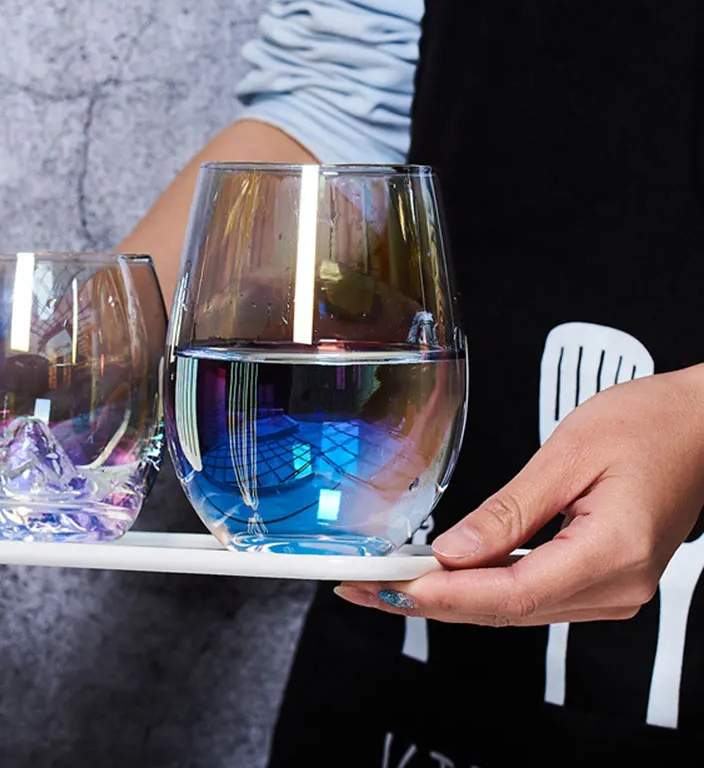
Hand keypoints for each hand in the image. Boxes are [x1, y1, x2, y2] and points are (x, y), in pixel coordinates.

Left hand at [335, 365, 703, 625]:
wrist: (699, 427)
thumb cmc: (648, 426)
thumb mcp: (568, 455)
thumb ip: (508, 510)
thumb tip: (454, 550)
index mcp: (612, 553)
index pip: (510, 592)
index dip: (443, 594)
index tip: (390, 586)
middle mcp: (616, 587)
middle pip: (505, 609)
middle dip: (429, 601)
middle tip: (364, 588)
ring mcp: (611, 590)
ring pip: (514, 608)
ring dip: (449, 596)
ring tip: (388, 581)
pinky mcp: (600, 580)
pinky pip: (530, 593)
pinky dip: (481, 586)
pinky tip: (443, 575)